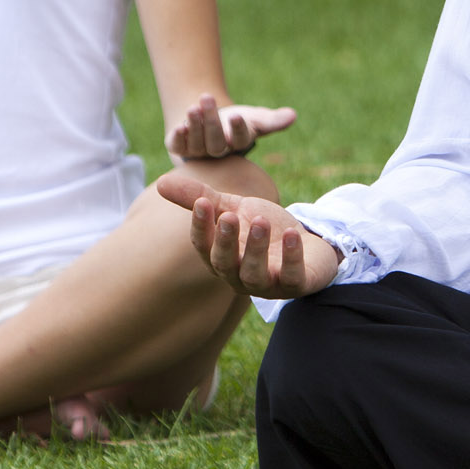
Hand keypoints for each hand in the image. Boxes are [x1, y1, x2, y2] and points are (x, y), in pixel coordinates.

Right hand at [156, 171, 333, 299]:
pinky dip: (292, 256)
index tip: (202, 203)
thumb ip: (201, 198)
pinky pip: (291, 276)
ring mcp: (267, 284)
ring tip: (260, 221)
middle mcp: (239, 276)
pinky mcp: (295, 285)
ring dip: (256, 249)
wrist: (309, 242)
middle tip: (228, 217)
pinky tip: (293, 234)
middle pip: (225, 264)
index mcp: (220, 257)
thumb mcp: (233, 208)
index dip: (201, 227)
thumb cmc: (263, 227)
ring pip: (254, 274)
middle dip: (225, 241)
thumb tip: (160, 183)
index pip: (203, 246)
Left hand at [166, 92, 296, 161]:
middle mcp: (218, 151)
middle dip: (211, 121)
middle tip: (207, 98)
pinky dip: (178, 138)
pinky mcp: (180, 148)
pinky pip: (178, 146)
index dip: (238, 129)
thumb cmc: (235, 121)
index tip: (237, 115)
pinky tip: (179, 126)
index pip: (241, 139)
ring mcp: (198, 152)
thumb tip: (293, 115)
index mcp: (238, 144)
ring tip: (193, 107)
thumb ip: (272, 120)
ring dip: (195, 125)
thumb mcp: (255, 118)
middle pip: (215, 141)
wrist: (206, 122)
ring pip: (196, 144)